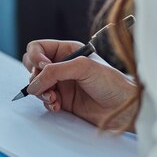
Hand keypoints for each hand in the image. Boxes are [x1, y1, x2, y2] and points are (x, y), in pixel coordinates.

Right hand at [22, 40, 137, 128]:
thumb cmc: (111, 82)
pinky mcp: (63, 100)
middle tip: (46, 86)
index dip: (35, 57)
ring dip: (40, 92)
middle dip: (35, 77)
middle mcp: (62, 66)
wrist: (123, 107)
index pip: (38, 48)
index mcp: (67, 51)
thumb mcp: (83, 68)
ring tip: (53, 99)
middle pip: (32, 66)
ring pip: (36, 85)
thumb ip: (55, 71)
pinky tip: (57, 106)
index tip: (44, 67)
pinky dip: (47, 103)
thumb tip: (33, 84)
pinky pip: (44, 100)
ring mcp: (61, 84)